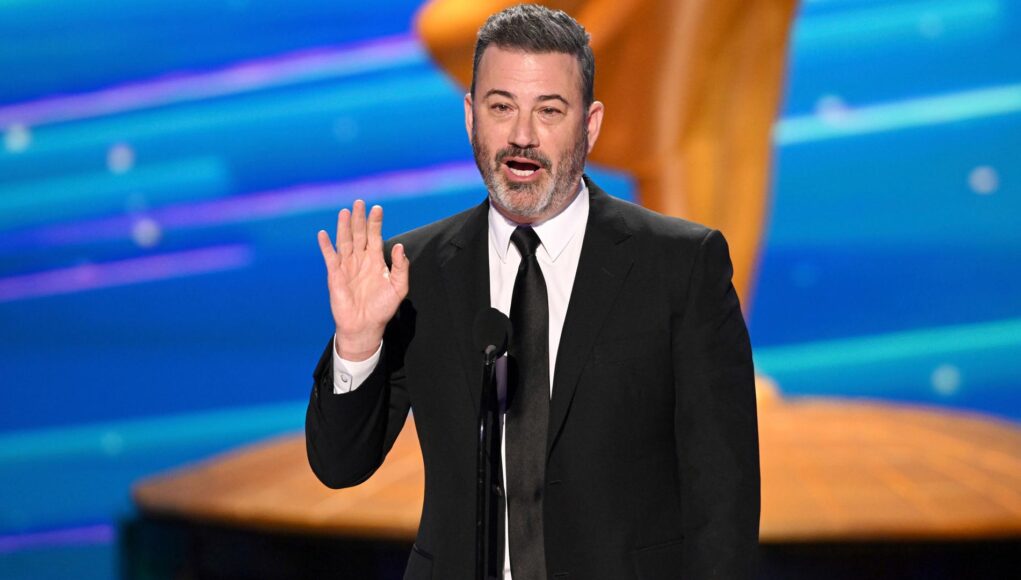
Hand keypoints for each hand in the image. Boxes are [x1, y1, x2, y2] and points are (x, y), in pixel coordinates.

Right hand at [317, 200, 408, 360]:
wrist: (366, 326)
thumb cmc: (382, 308)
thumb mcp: (398, 287)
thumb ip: (400, 267)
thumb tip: (398, 246)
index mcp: (375, 261)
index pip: (375, 236)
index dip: (375, 223)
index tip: (378, 208)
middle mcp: (360, 260)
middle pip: (359, 234)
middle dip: (360, 219)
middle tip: (360, 202)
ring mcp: (347, 266)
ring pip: (344, 241)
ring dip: (344, 227)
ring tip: (345, 212)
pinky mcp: (335, 275)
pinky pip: (330, 257)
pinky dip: (326, 246)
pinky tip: (323, 233)